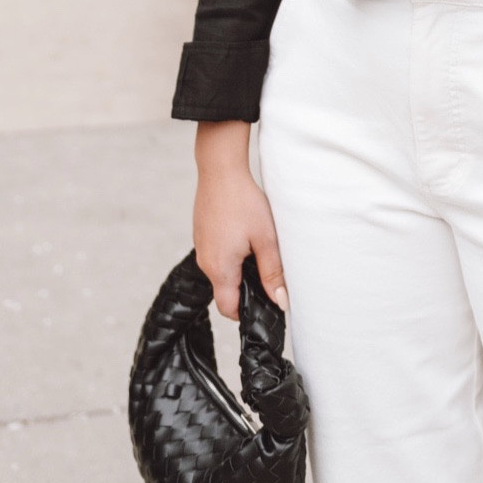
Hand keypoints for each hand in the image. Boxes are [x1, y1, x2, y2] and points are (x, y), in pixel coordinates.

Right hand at [193, 121, 287, 319]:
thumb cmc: (243, 202)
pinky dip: (231, 254)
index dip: (248, 312)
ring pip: (222, 272)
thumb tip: (281, 302)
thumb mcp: (265, 239)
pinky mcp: (202, 235)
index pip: (229, 309)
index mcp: (220, 268)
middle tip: (269, 273)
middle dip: (247, 289)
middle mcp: (206, 262)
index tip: (266, 302)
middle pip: (225, 291)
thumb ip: (272, 272)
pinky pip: (217, 256)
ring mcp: (202, 248)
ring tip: (258, 250)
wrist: (220, 169)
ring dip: (240, 269)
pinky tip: (245, 235)